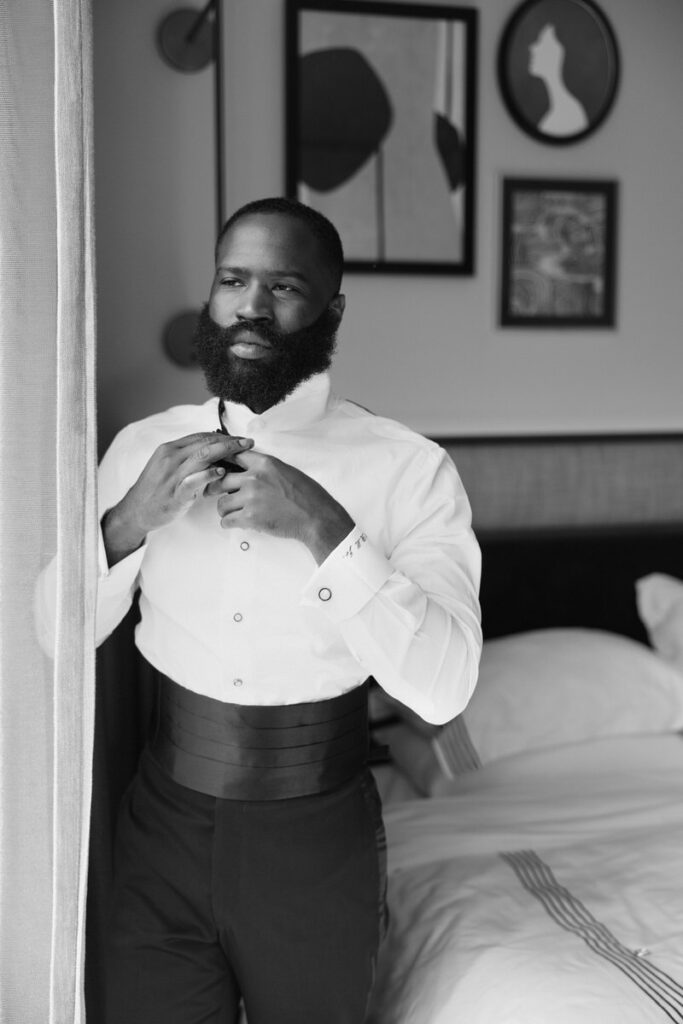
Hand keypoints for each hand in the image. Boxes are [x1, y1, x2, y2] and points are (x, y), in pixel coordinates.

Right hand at [103, 432, 253, 564]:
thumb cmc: (156, 489)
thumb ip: (188, 458)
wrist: (136, 510)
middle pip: (205, 443)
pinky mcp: (175, 493)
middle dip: (230, 441)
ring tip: (243, 452)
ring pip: (202, 456)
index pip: (201, 436)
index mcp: (169, 449)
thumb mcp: (169, 467)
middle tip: (249, 442)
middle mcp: (170, 458)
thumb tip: (213, 452)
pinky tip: (222, 472)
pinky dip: (209, 474)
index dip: (223, 436)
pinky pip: (193, 480)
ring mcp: (172, 475)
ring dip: (226, 452)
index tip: (239, 438)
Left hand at [205, 450, 354, 564]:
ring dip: (224, 509)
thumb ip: (266, 469)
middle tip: (217, 494)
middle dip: (217, 489)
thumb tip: (250, 472)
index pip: (235, 456)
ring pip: (221, 503)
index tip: (219, 468)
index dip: (224, 462)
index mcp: (265, 463)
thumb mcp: (287, 471)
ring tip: (231, 513)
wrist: (316, 517)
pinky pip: (227, 521)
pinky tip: (234, 523)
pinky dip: (228, 523)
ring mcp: (251, 498)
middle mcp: (255, 478)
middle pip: (221, 480)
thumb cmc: (307, 495)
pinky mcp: (250, 517)